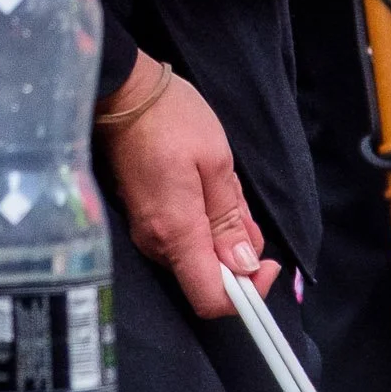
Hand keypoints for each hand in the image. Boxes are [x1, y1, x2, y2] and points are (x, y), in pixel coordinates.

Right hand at [97, 51, 279, 315]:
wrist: (123, 92)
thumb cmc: (172, 119)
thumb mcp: (216, 162)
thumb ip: (230, 219)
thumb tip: (244, 265)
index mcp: (177, 233)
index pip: (210, 299)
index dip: (246, 294)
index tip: (267, 263)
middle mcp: (157, 243)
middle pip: (207, 279)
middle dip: (238, 256)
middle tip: (244, 209)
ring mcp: (146, 233)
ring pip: (197, 258)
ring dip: (223, 236)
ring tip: (225, 189)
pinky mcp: (144, 221)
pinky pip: (183, 240)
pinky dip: (206, 227)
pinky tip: (209, 190)